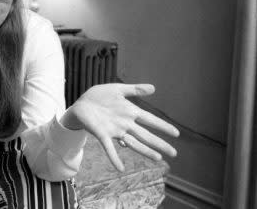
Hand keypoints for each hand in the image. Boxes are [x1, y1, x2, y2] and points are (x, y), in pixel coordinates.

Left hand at [64, 83, 178, 171]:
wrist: (81, 103)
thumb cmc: (99, 96)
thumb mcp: (117, 90)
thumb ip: (134, 89)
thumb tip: (153, 88)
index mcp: (130, 112)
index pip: (150, 120)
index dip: (162, 126)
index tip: (176, 133)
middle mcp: (125, 123)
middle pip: (145, 135)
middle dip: (159, 143)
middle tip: (174, 153)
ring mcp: (114, 130)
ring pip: (133, 143)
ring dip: (144, 151)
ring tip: (158, 158)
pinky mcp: (102, 135)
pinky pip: (109, 148)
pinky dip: (114, 158)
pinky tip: (120, 168)